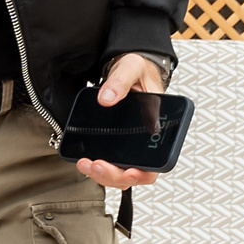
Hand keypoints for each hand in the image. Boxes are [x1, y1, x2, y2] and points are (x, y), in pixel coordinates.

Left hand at [73, 52, 166, 189]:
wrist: (128, 69)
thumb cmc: (138, 70)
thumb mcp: (131, 68)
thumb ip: (120, 81)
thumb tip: (107, 99)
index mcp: (158, 123)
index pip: (158, 161)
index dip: (144, 172)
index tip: (129, 171)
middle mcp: (147, 139)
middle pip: (137, 173)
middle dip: (115, 175)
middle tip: (97, 165)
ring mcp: (132, 144)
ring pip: (122, 173)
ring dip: (104, 175)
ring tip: (86, 164)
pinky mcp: (117, 143)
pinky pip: (112, 164)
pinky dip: (99, 168)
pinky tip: (85, 161)